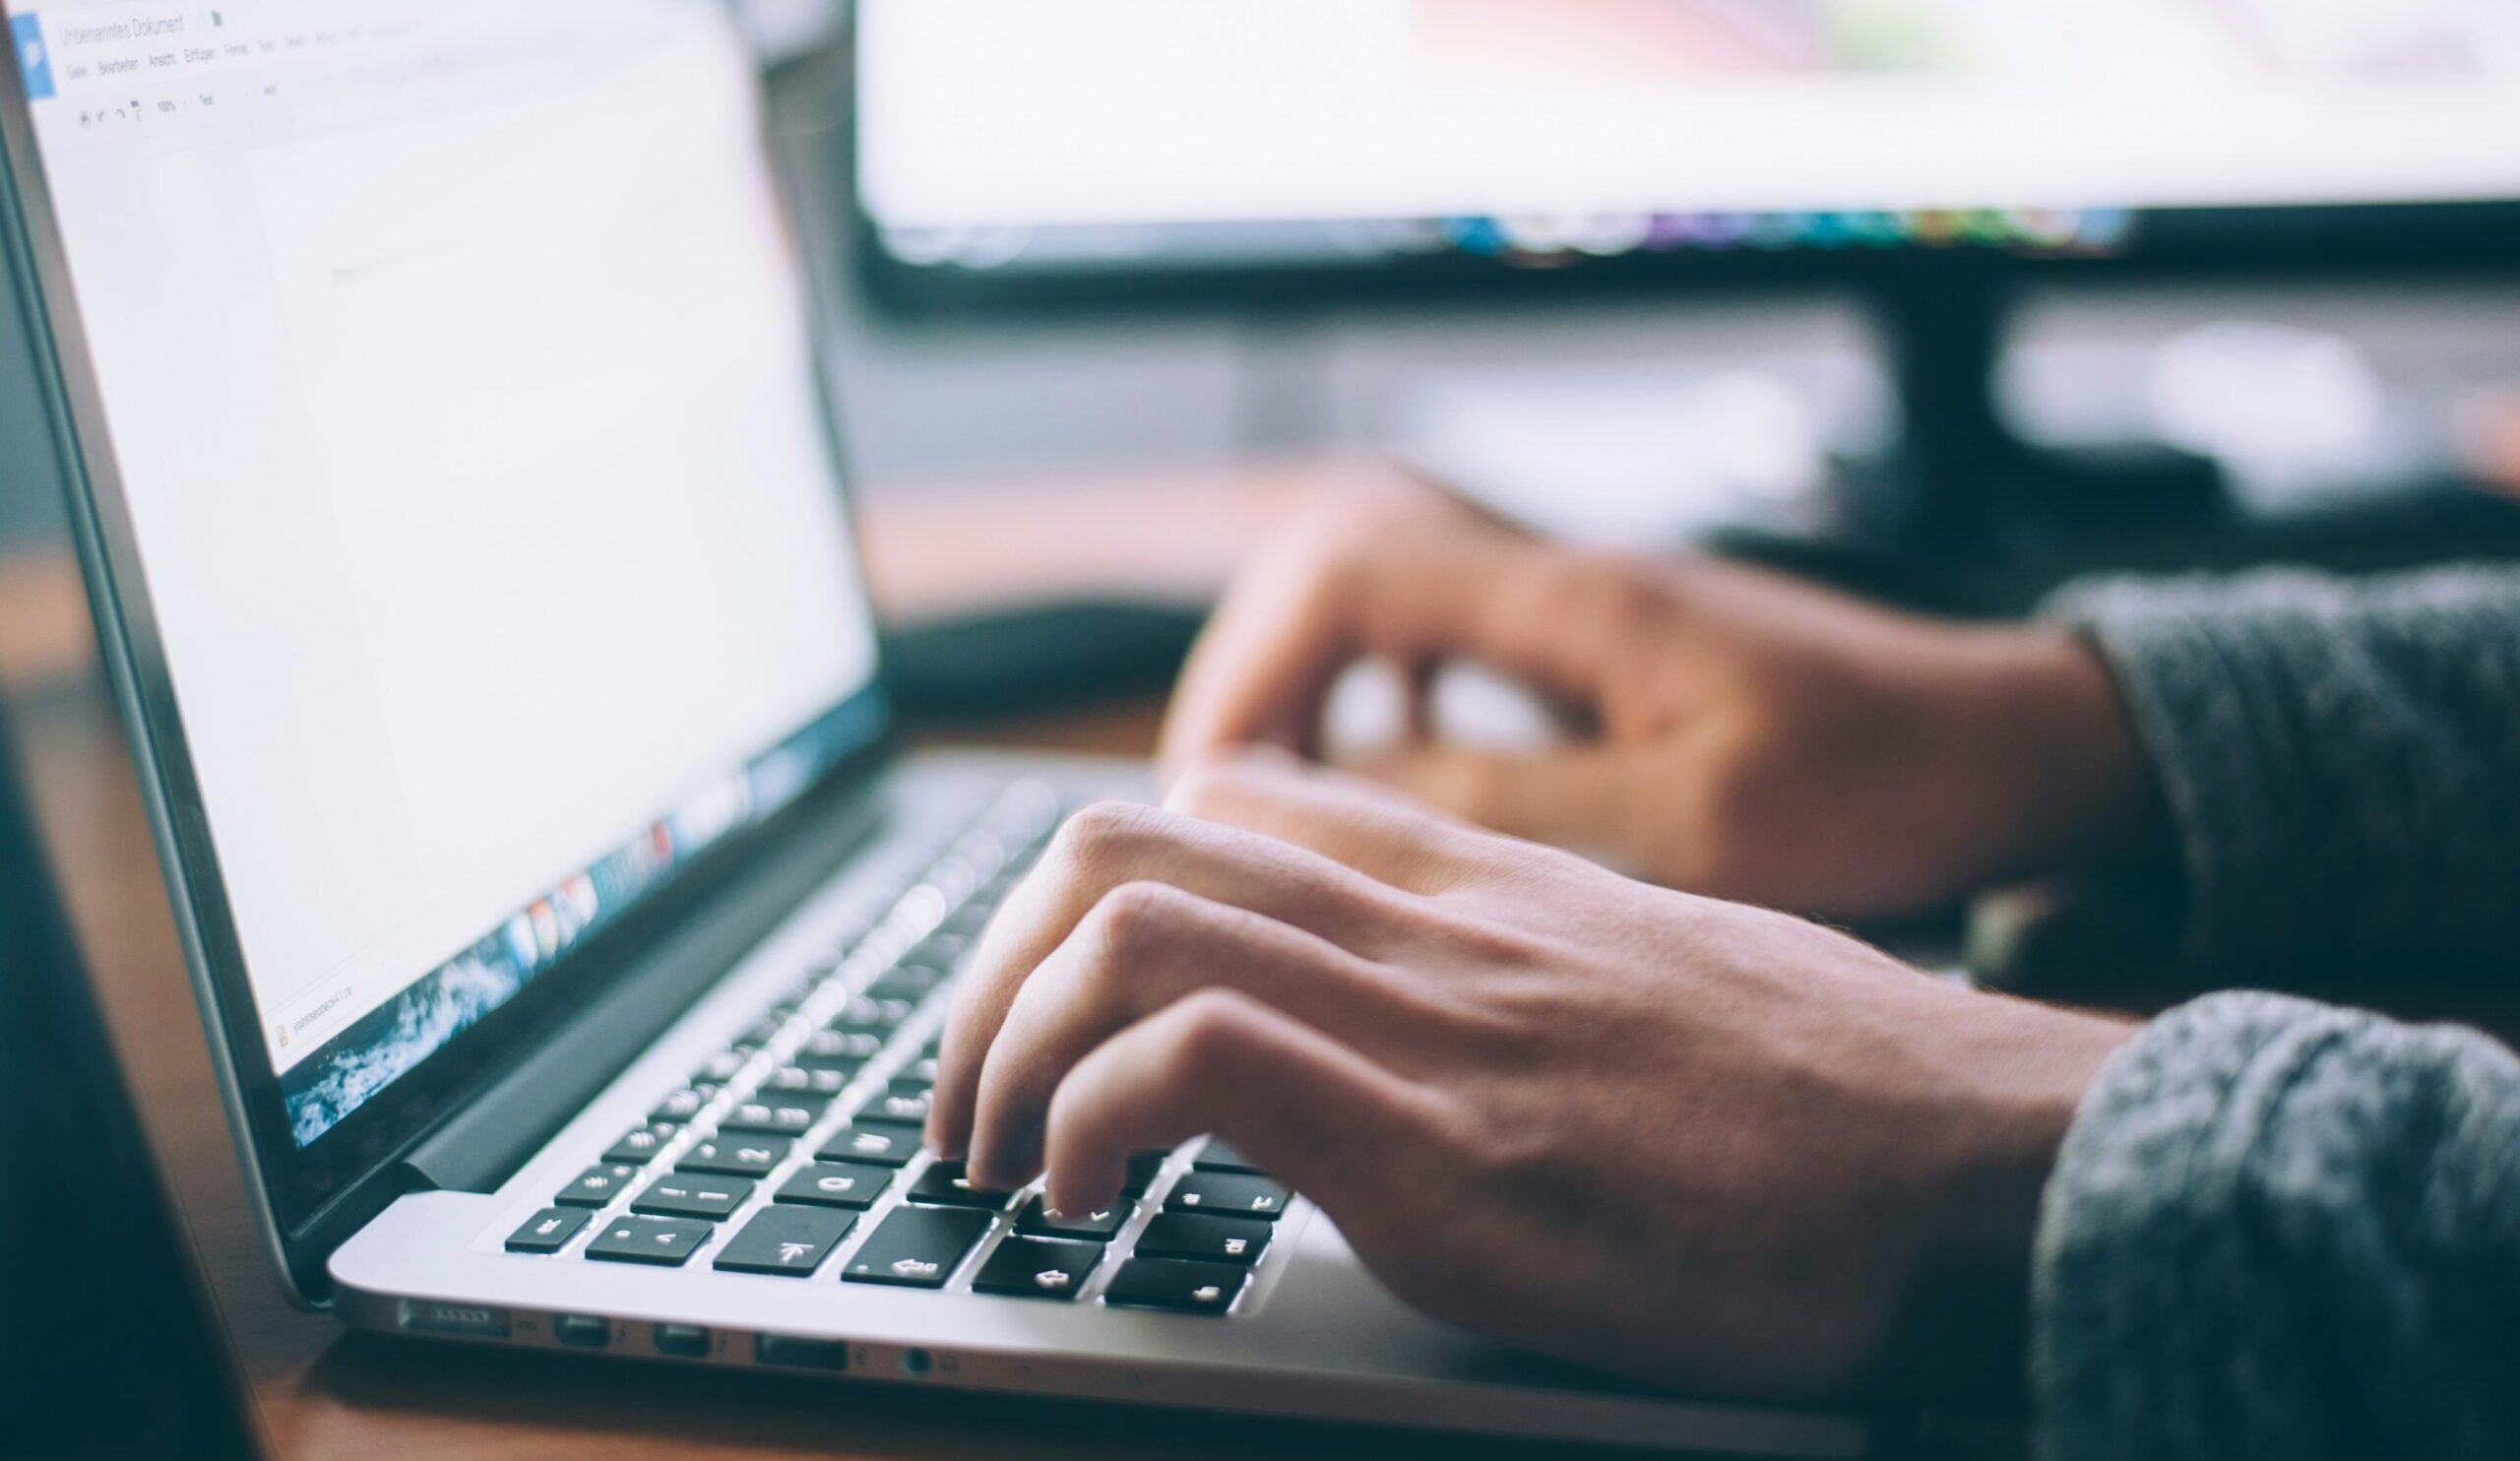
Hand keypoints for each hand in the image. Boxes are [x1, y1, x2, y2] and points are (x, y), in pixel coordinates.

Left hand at [929, 753, 2133, 1401]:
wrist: (1998, 1163)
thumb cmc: (1848, 1100)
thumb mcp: (1662, 982)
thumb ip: (1526, 969)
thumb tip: (1434, 1023)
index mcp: (1481, 885)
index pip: (1224, 800)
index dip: (1086, 892)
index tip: (1052, 1007)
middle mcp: (1435, 924)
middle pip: (1122, 841)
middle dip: (988, 973)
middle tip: (968, 1101)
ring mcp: (1437, 1025)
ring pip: (1123, 924)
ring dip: (1002, 1049)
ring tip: (997, 1163)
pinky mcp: (1450, 1152)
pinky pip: (1194, 1060)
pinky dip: (1088, 1124)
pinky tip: (1088, 1207)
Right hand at [1159, 496, 2164, 919]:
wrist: (2016, 747)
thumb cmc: (1885, 784)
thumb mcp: (1692, 824)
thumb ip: (1509, 806)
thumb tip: (1332, 799)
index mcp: (1574, 602)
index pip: (1345, 574)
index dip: (1251, 672)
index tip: (1211, 789)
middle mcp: (1563, 583)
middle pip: (1338, 573)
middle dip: (1256, 682)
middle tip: (1218, 811)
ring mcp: (1584, 614)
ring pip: (1388, 614)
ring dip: (1315, 699)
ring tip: (1279, 811)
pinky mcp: (1608, 657)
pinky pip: (1451, 655)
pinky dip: (1391, 714)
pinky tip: (1398, 796)